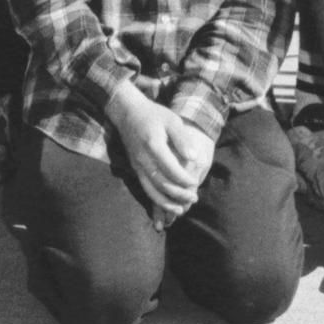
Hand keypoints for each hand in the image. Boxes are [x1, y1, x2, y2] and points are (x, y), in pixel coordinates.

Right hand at [109, 90, 211, 217]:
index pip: (171, 168)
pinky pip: (145, 189)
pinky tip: (166, 205)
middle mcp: (143, 158)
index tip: (195, 183)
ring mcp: (137, 166)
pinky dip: (156, 200)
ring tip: (181, 209)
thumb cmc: (154, 115)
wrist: (128, 113)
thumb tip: (195, 158)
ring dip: (166, 202)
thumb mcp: (172, 120)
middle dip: (178, 194)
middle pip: (162, 183)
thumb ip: (182, 139)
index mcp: (154, 145)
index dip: (184, 179)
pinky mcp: (135, 170)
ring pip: (152, 190)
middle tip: (193, 199)